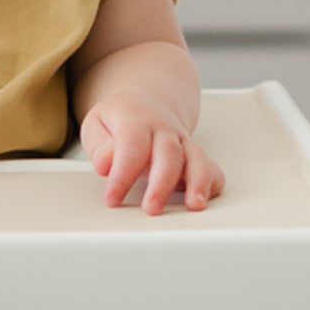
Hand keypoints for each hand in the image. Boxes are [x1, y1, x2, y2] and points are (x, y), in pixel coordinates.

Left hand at [78, 100, 224, 214]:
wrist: (147, 101)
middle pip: (169, 155)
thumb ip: (100, 146)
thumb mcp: (97, 124)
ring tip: (194, 205)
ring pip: (196, 160)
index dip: (123, 176)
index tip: (112, 199)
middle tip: (152, 208)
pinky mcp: (195, 156)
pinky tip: (205, 198)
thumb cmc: (121, 118)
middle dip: (162, 184)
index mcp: (136, 122)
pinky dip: (212, 182)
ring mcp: (182, 143)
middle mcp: (164, 132)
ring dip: (198, 183)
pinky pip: (211, 166)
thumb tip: (105, 164)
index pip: (132, 149)